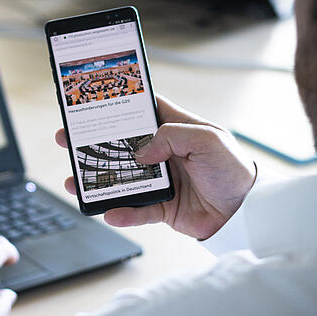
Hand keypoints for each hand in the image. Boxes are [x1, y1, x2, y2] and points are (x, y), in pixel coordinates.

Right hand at [55, 94, 255, 239]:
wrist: (247, 213)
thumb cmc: (234, 169)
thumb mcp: (207, 139)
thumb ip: (171, 136)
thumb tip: (141, 152)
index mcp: (175, 129)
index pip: (141, 111)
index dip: (118, 105)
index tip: (92, 102)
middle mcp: (164, 153)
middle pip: (120, 145)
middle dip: (94, 142)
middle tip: (68, 138)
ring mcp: (160, 181)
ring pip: (120, 179)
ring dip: (98, 180)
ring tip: (75, 180)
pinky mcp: (162, 207)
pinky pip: (135, 210)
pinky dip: (121, 212)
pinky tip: (109, 211)